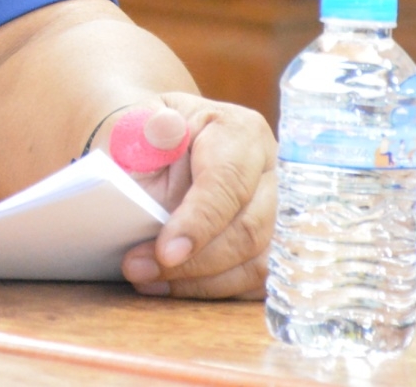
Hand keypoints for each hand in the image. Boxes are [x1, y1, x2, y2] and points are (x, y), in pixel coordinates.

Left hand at [111, 94, 275, 299]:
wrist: (155, 147)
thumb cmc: (147, 136)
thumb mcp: (138, 123)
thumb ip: (146, 132)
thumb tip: (162, 131)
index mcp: (240, 133)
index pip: (229, 182)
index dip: (199, 222)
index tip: (166, 252)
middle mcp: (270, 173)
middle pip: (248, 230)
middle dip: (193, 261)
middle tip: (138, 269)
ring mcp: (277, 213)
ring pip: (257, 264)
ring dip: (201, 283)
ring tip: (148, 281)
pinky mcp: (272, 246)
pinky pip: (255, 282)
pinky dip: (213, 291)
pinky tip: (172, 287)